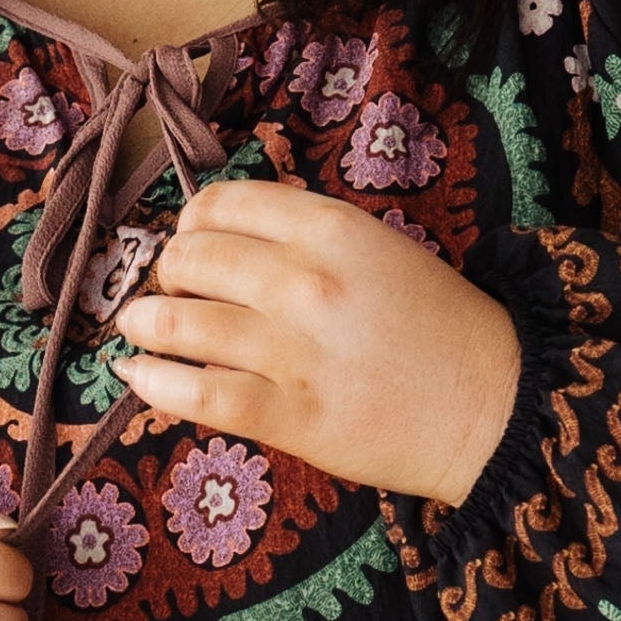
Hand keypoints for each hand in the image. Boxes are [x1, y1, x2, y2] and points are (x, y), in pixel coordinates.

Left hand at [114, 179, 520, 507]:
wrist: (487, 405)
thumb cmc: (438, 326)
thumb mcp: (380, 249)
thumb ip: (308, 238)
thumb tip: (232, 235)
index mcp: (331, 229)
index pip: (225, 204)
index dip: (192, 220)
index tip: (190, 236)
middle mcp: (304, 282)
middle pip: (193, 258)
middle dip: (168, 269)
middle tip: (168, 285)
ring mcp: (292, 351)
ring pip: (181, 321)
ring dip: (145, 319)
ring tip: (136, 324)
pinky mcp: (287, 415)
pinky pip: (196, 393)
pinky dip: (152, 380)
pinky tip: (132, 372)